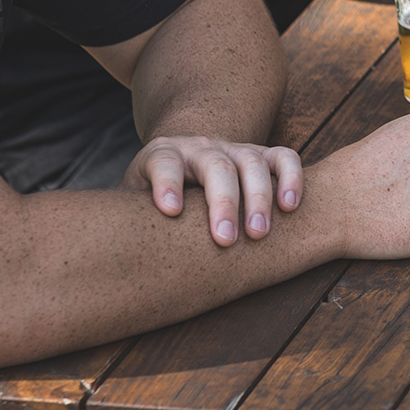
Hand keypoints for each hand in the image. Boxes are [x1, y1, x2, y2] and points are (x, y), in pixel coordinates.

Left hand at [122, 135, 302, 247]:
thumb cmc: (153, 199)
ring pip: (252, 161)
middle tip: (225, 239)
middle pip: (214, 165)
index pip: (163, 162)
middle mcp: (199, 147)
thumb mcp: (132, 203)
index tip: (170, 210)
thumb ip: (128, 220)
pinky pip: (283, 157)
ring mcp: (233, 148)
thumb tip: (118, 261)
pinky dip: (291, 177)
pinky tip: (290, 206)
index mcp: (162, 156)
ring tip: (259, 235)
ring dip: (259, 197)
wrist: (183, 162)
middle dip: (223, 202)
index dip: (167, 183)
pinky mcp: (261, 155)